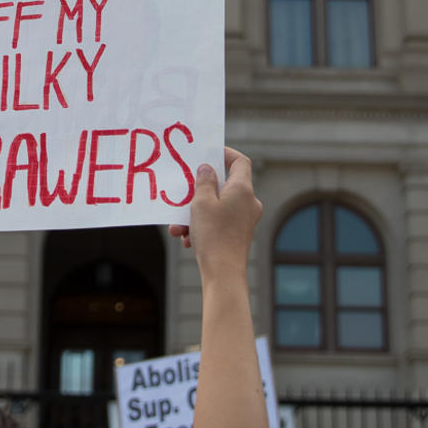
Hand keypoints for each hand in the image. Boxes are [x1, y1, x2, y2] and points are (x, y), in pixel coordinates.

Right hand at [168, 147, 258, 281]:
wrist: (223, 273)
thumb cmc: (213, 235)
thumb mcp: (201, 203)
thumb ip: (204, 181)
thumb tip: (207, 169)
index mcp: (243, 190)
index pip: (240, 162)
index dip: (225, 154)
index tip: (208, 154)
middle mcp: (248, 203)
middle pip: (224, 186)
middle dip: (199, 192)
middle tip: (185, 194)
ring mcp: (244, 220)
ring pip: (217, 207)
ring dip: (195, 214)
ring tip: (179, 227)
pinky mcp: (238, 234)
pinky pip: (218, 222)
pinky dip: (202, 227)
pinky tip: (186, 239)